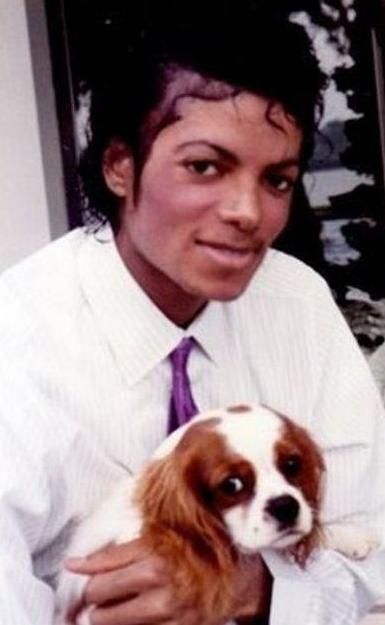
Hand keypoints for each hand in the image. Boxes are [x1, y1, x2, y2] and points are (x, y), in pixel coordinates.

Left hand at [66, 539, 271, 624]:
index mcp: (154, 551)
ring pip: (109, 620)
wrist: (236, 575)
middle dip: (93, 595)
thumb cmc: (195, 551)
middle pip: (99, 594)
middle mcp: (159, 580)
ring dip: (104, 615)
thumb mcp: (158, 539)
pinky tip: (134, 617)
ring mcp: (167, 610)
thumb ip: (118, 550)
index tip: (73, 568)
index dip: (84, 569)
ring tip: (110, 608)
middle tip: (97, 592)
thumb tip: (74, 563)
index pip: (101, 566)